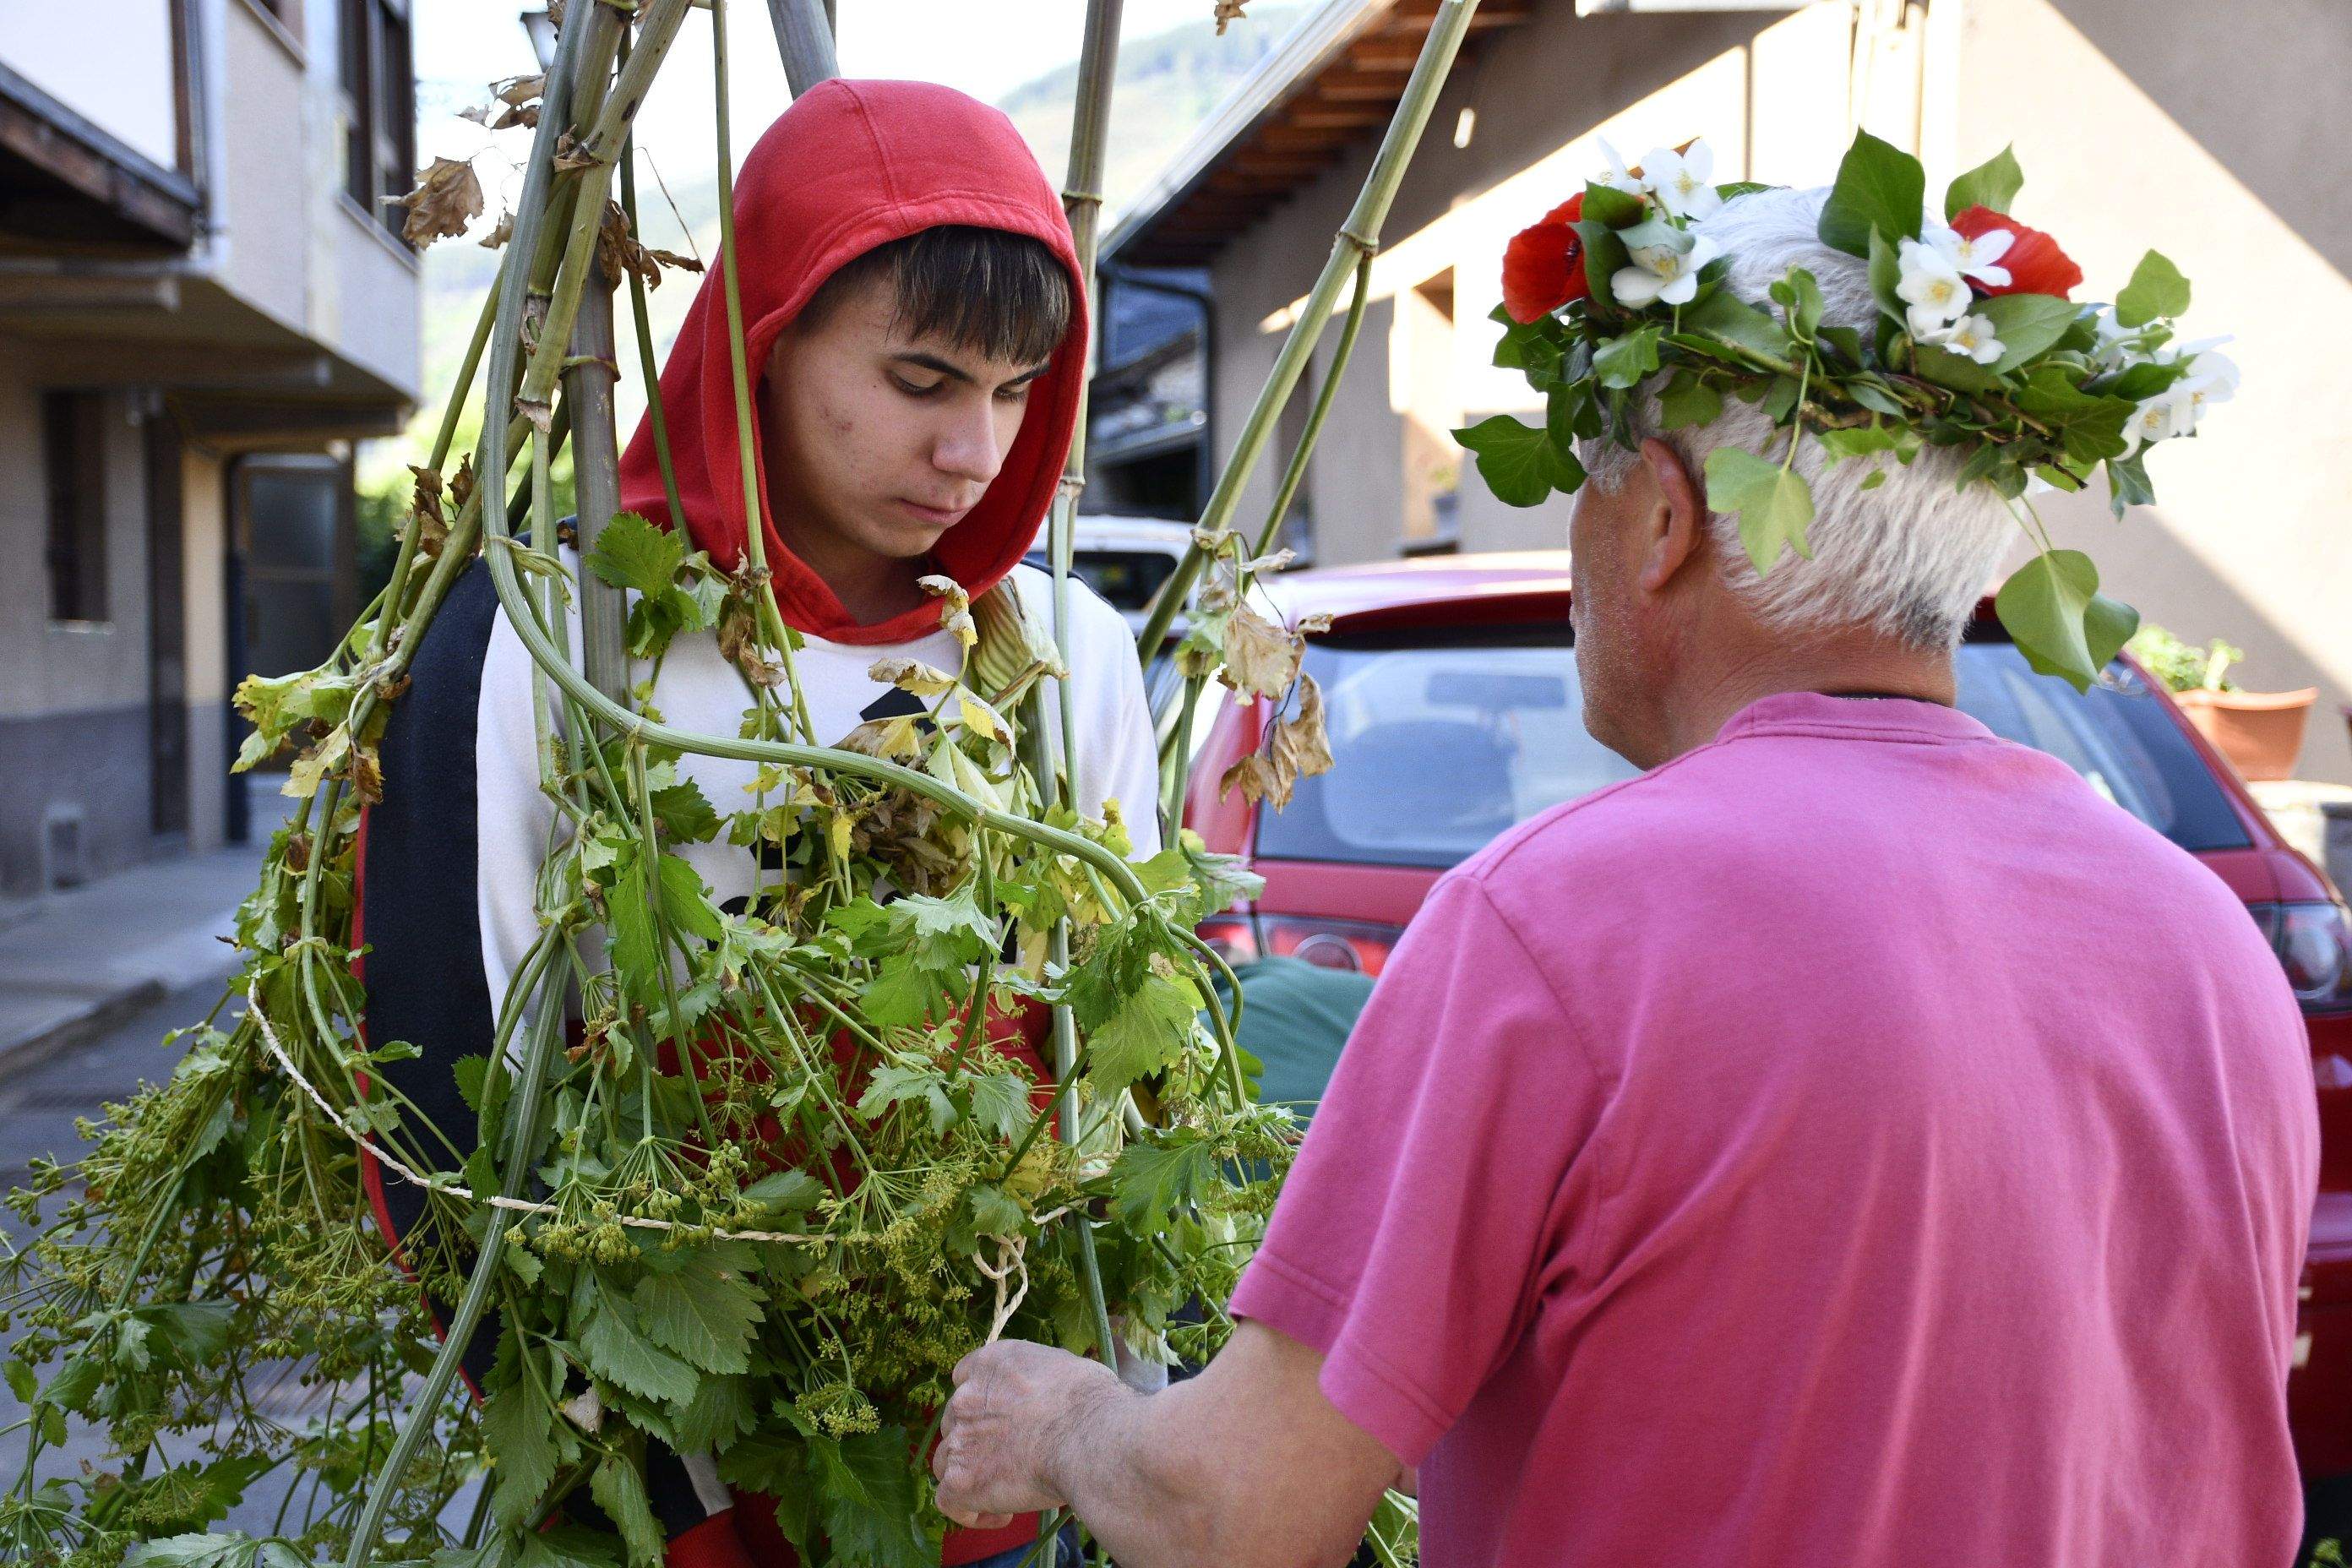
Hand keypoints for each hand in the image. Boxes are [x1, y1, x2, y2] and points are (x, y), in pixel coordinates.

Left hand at [933, 1339, 1123, 1527]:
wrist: (1089, 1439)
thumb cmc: (1091, 1403)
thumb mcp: (1065, 1367)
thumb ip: (1041, 1379)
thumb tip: (1053, 1393)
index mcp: (991, 1363)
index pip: (966, 1376)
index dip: (982, 1401)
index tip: (1002, 1418)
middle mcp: (967, 1397)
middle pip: (956, 1420)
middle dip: (977, 1439)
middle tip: (1010, 1457)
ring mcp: (960, 1439)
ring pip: (947, 1459)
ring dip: (970, 1473)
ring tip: (1004, 1489)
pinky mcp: (961, 1481)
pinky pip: (949, 1501)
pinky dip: (970, 1512)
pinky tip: (1002, 1515)